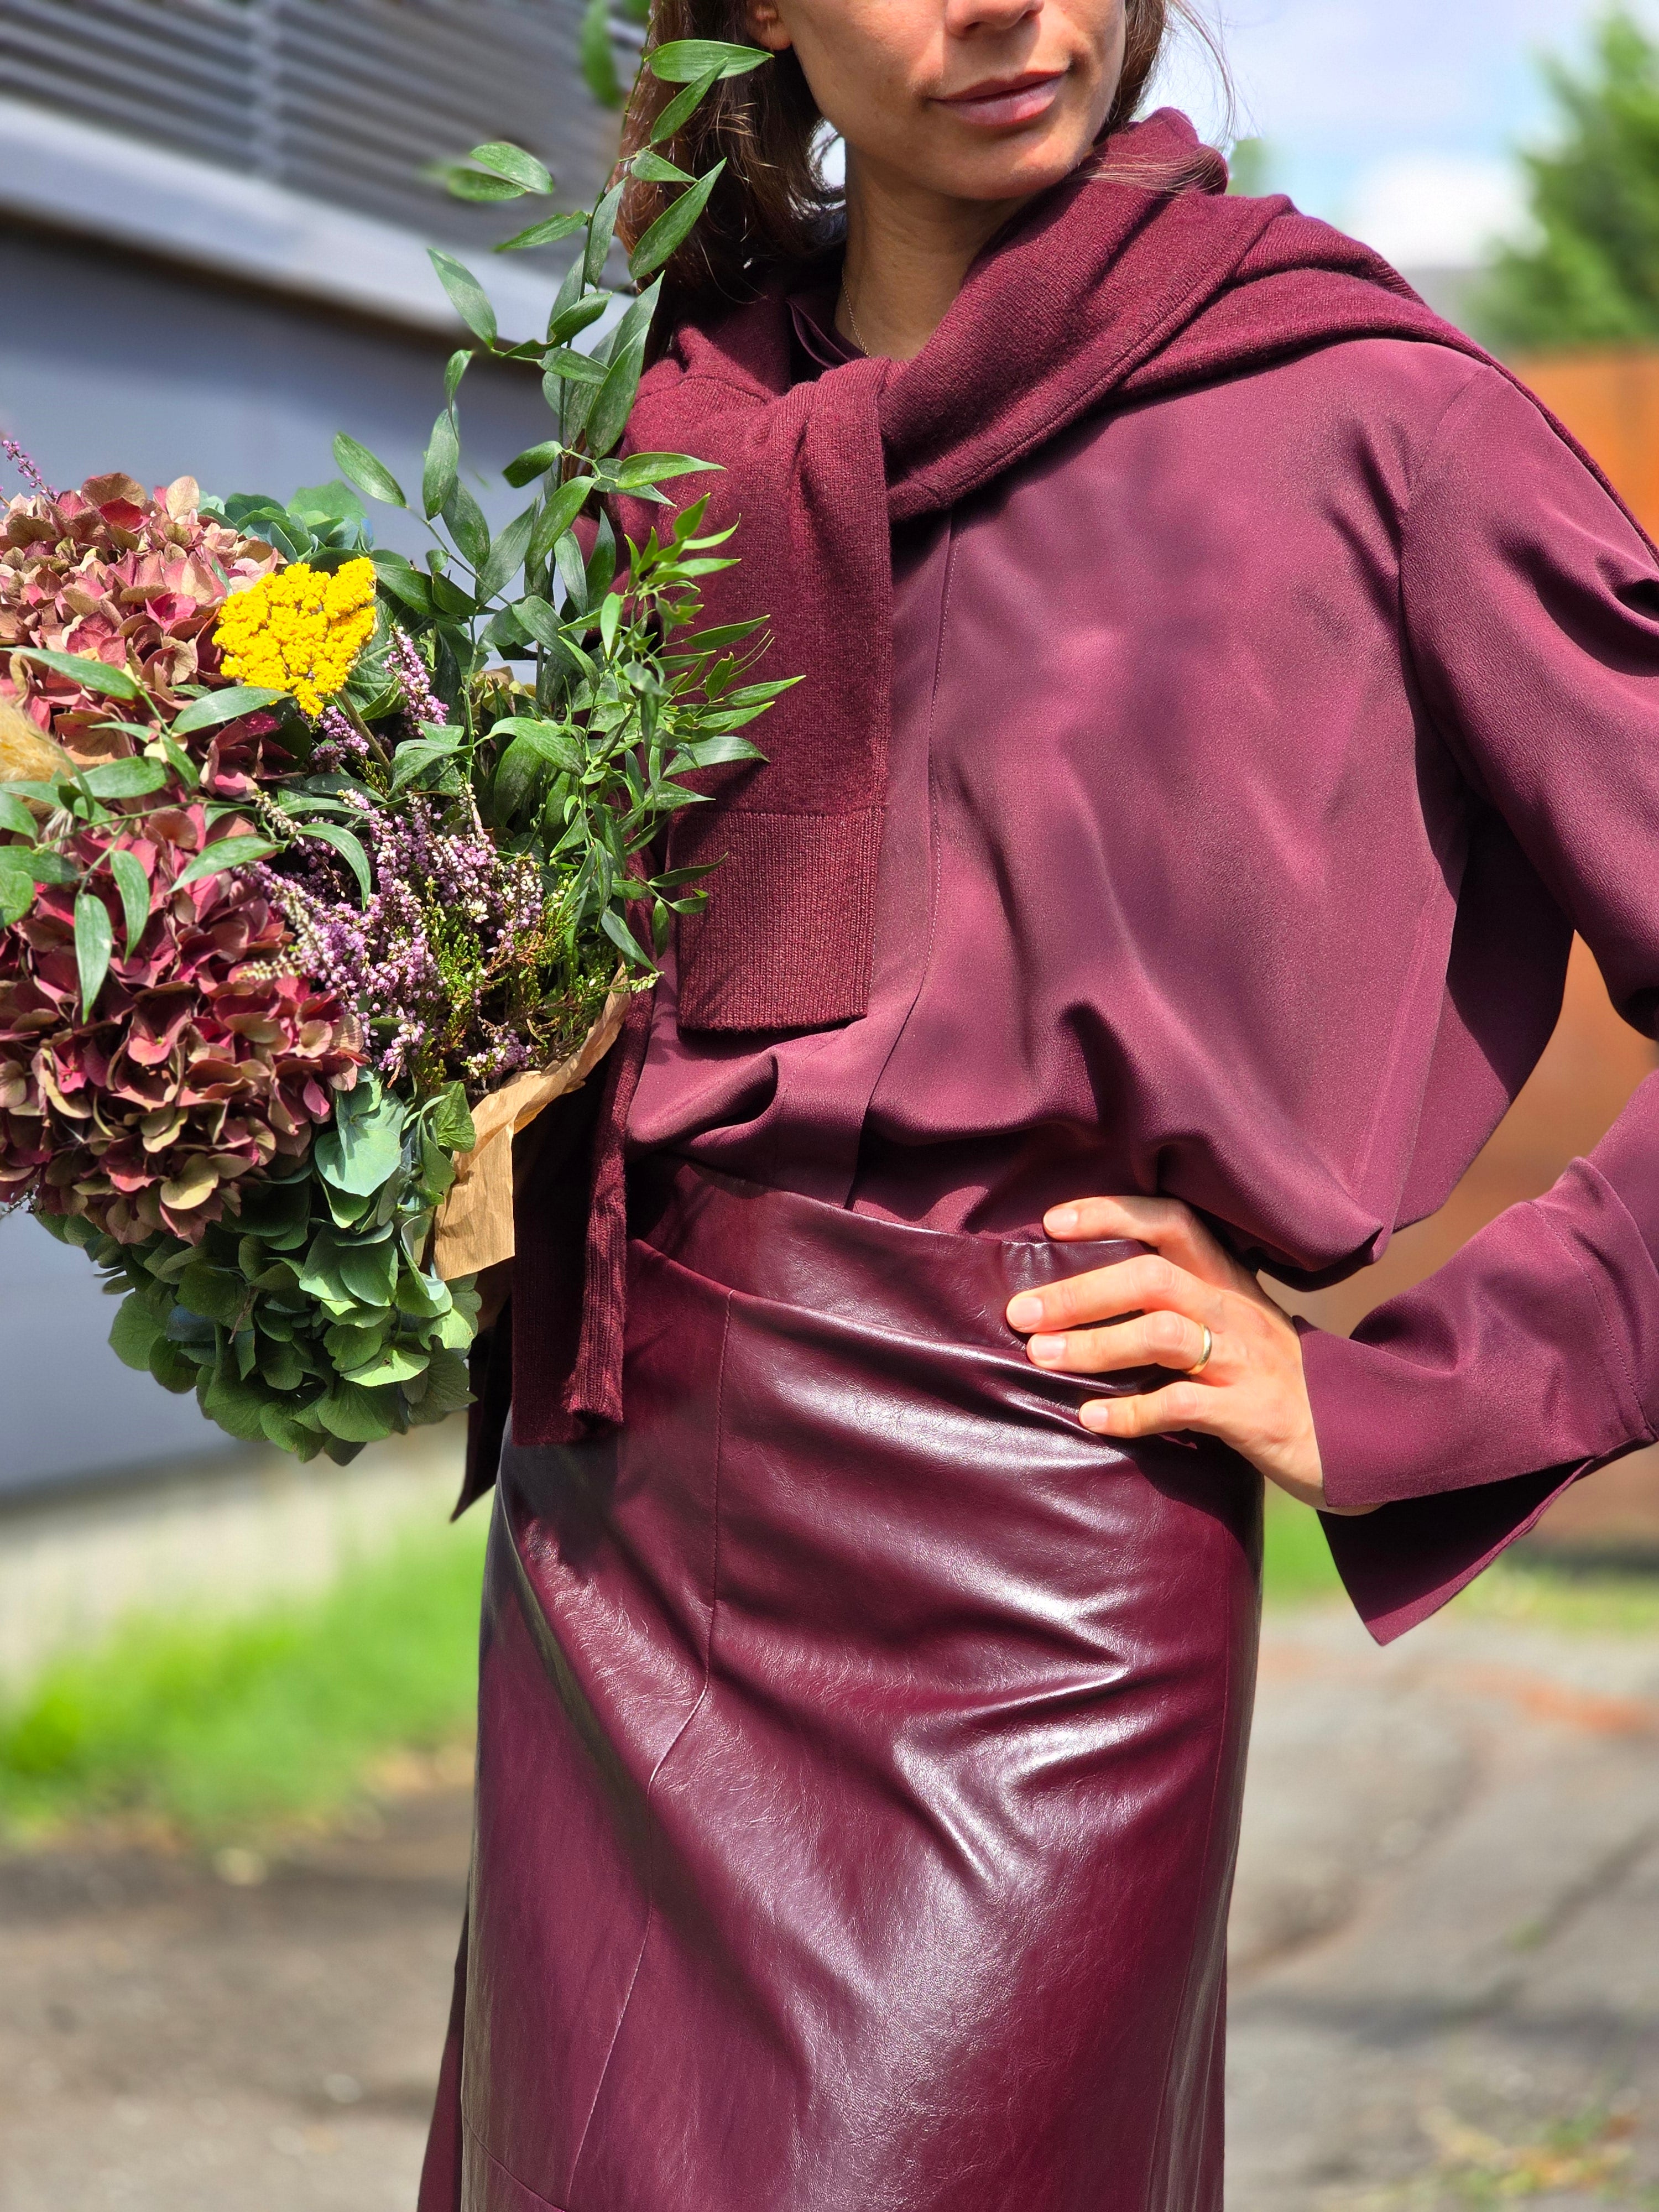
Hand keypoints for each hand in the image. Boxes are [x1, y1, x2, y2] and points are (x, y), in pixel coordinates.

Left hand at [1005, 1195, 1365, 1513]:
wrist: (1358, 1434)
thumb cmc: (1273, 1377)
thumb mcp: (1233, 1326)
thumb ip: (1177, 1304)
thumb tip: (1082, 1298)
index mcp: (1228, 1280)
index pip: (1172, 1222)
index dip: (1112, 1213)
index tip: (1053, 1223)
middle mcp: (1236, 1308)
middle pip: (1151, 1277)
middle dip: (1080, 1292)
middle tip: (1022, 1313)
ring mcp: (1246, 1360)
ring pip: (1162, 1334)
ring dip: (1094, 1345)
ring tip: (1042, 1358)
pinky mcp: (1252, 1412)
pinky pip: (1183, 1405)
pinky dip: (1132, 1412)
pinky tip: (1092, 1418)